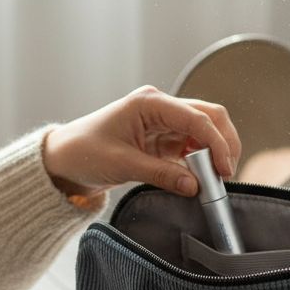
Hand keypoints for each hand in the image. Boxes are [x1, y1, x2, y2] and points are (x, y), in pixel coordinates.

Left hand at [42, 85, 240, 197]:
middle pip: (208, 117)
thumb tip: (195, 186)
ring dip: (213, 153)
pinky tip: (200, 177)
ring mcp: (162, 121)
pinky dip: (200, 160)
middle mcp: (160, 107)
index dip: (216, 143)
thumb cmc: (83, 152)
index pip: (196, 118)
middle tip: (226, 174)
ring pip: (203, 131)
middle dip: (223, 143)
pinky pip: (190, 146)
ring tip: (214, 180)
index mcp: (149, 103)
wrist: (62, 159)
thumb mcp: (122, 165)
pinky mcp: (160, 138)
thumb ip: (162, 174)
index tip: (224, 169)